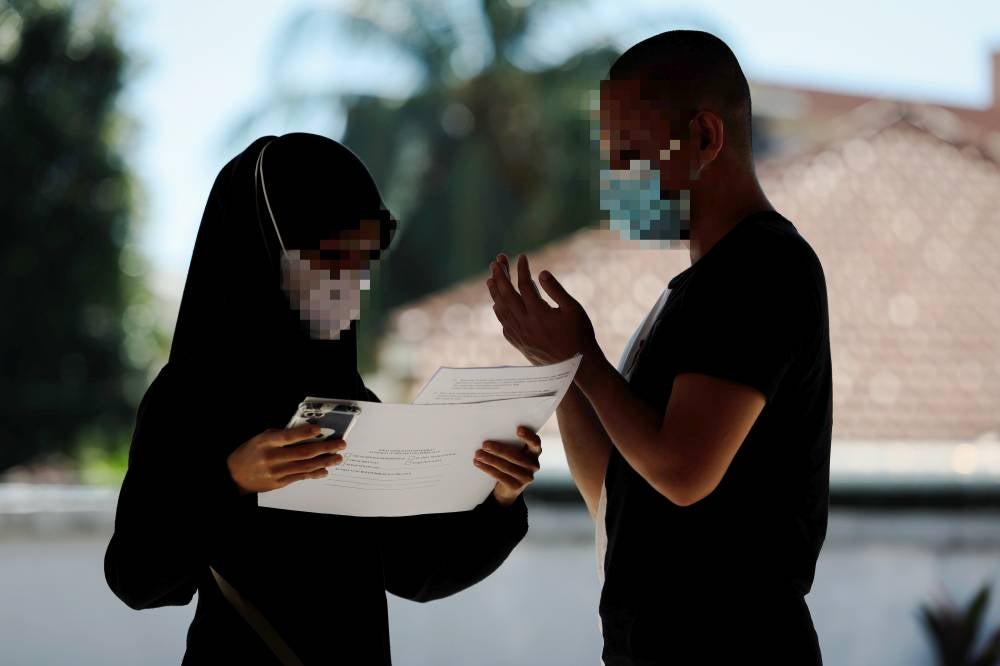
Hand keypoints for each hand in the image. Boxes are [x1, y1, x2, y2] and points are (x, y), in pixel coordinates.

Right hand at [226, 424, 345, 493]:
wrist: (234, 476)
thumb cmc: (250, 452)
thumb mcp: (261, 438)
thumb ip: (280, 435)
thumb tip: (306, 433)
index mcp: (266, 442)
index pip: (288, 437)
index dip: (304, 433)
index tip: (319, 429)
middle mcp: (272, 457)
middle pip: (303, 453)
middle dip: (325, 448)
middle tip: (340, 445)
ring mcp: (276, 472)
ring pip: (305, 467)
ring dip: (324, 461)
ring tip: (338, 458)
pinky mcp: (279, 483)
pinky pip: (300, 477)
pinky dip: (314, 473)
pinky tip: (325, 470)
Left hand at [474, 425, 541, 505]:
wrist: (508, 488)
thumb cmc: (509, 462)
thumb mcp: (513, 452)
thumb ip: (509, 443)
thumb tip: (489, 435)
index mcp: (534, 452)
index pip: (535, 442)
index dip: (528, 436)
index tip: (518, 429)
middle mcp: (534, 465)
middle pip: (516, 456)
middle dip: (499, 450)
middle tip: (485, 444)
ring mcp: (526, 477)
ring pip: (506, 466)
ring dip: (490, 459)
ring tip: (478, 454)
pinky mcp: (516, 486)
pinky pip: (500, 476)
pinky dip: (487, 468)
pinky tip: (478, 463)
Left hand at [486, 253, 598, 366]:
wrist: (576, 366)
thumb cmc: (579, 334)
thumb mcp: (573, 309)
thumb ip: (556, 290)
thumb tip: (541, 273)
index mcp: (539, 313)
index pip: (525, 285)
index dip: (522, 269)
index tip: (522, 257)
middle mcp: (525, 324)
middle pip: (507, 295)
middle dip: (501, 276)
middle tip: (496, 261)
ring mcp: (520, 335)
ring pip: (502, 310)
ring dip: (495, 292)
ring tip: (490, 278)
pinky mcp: (519, 343)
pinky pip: (504, 324)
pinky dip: (499, 311)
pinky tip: (498, 305)